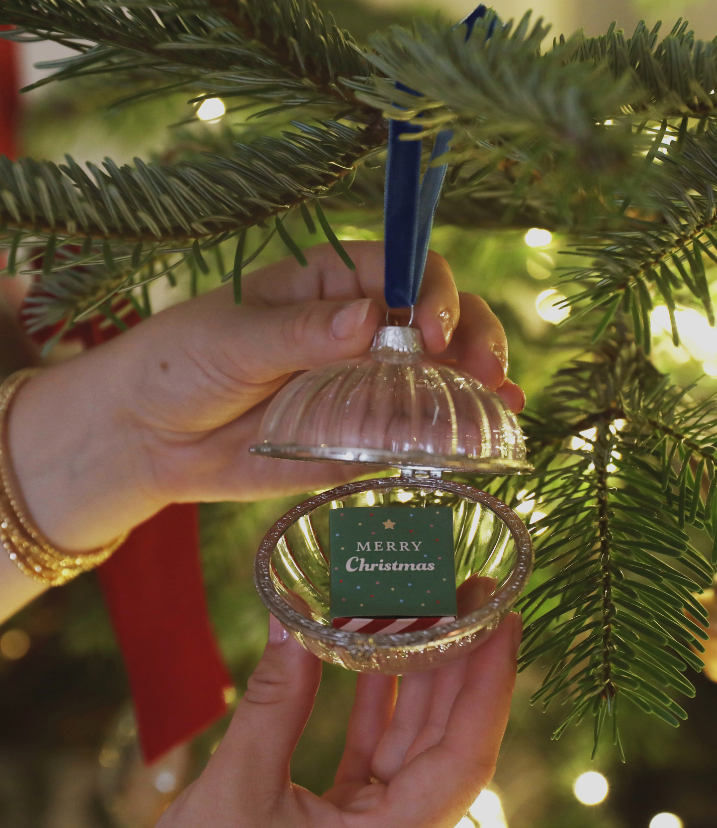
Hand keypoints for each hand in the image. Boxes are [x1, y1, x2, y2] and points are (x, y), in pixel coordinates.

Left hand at [114, 241, 523, 503]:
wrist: (148, 439)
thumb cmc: (179, 365)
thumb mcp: (231, 339)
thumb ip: (300, 332)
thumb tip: (371, 318)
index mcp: (328, 285)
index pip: (403, 270)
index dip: (433, 292)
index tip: (434, 332)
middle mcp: (357, 331)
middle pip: (439, 319)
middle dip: (472, 338)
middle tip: (482, 371)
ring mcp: (363, 386)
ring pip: (436, 377)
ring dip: (477, 386)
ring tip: (502, 406)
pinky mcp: (358, 438)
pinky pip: (410, 434)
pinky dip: (447, 438)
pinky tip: (477, 445)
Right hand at [118, 593, 520, 827]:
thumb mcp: (235, 791)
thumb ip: (274, 701)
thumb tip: (292, 616)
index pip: (465, 756)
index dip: (490, 682)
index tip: (504, 618)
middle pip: (448, 745)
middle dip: (462, 665)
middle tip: (468, 595)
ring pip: (416, 753)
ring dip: (422, 684)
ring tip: (430, 614)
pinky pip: (380, 767)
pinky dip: (381, 714)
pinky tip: (379, 664)